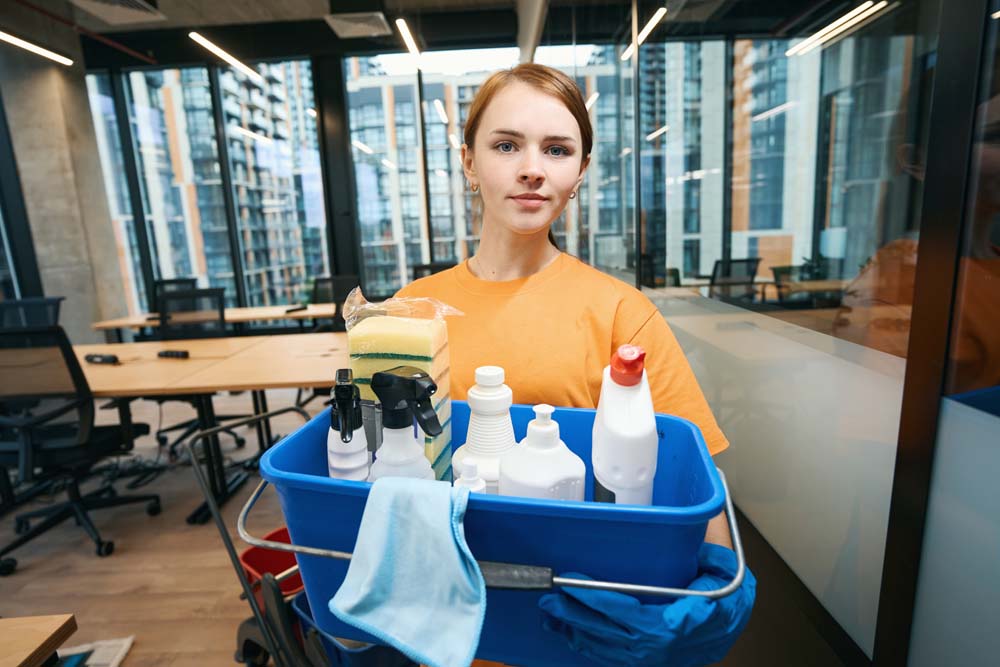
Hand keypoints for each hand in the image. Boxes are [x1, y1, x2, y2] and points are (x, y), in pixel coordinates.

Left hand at [538, 543, 755, 666]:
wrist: (736, 628)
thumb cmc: (729, 598)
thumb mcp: (722, 568)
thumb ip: (705, 550)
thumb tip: (692, 525)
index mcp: (676, 624)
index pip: (627, 613)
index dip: (596, 600)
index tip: (572, 584)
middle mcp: (660, 647)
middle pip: (608, 633)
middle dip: (575, 616)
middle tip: (549, 599)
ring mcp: (653, 658)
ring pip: (607, 649)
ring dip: (576, 633)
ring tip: (551, 616)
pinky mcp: (648, 660)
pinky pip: (613, 657)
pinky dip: (590, 646)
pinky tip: (572, 634)